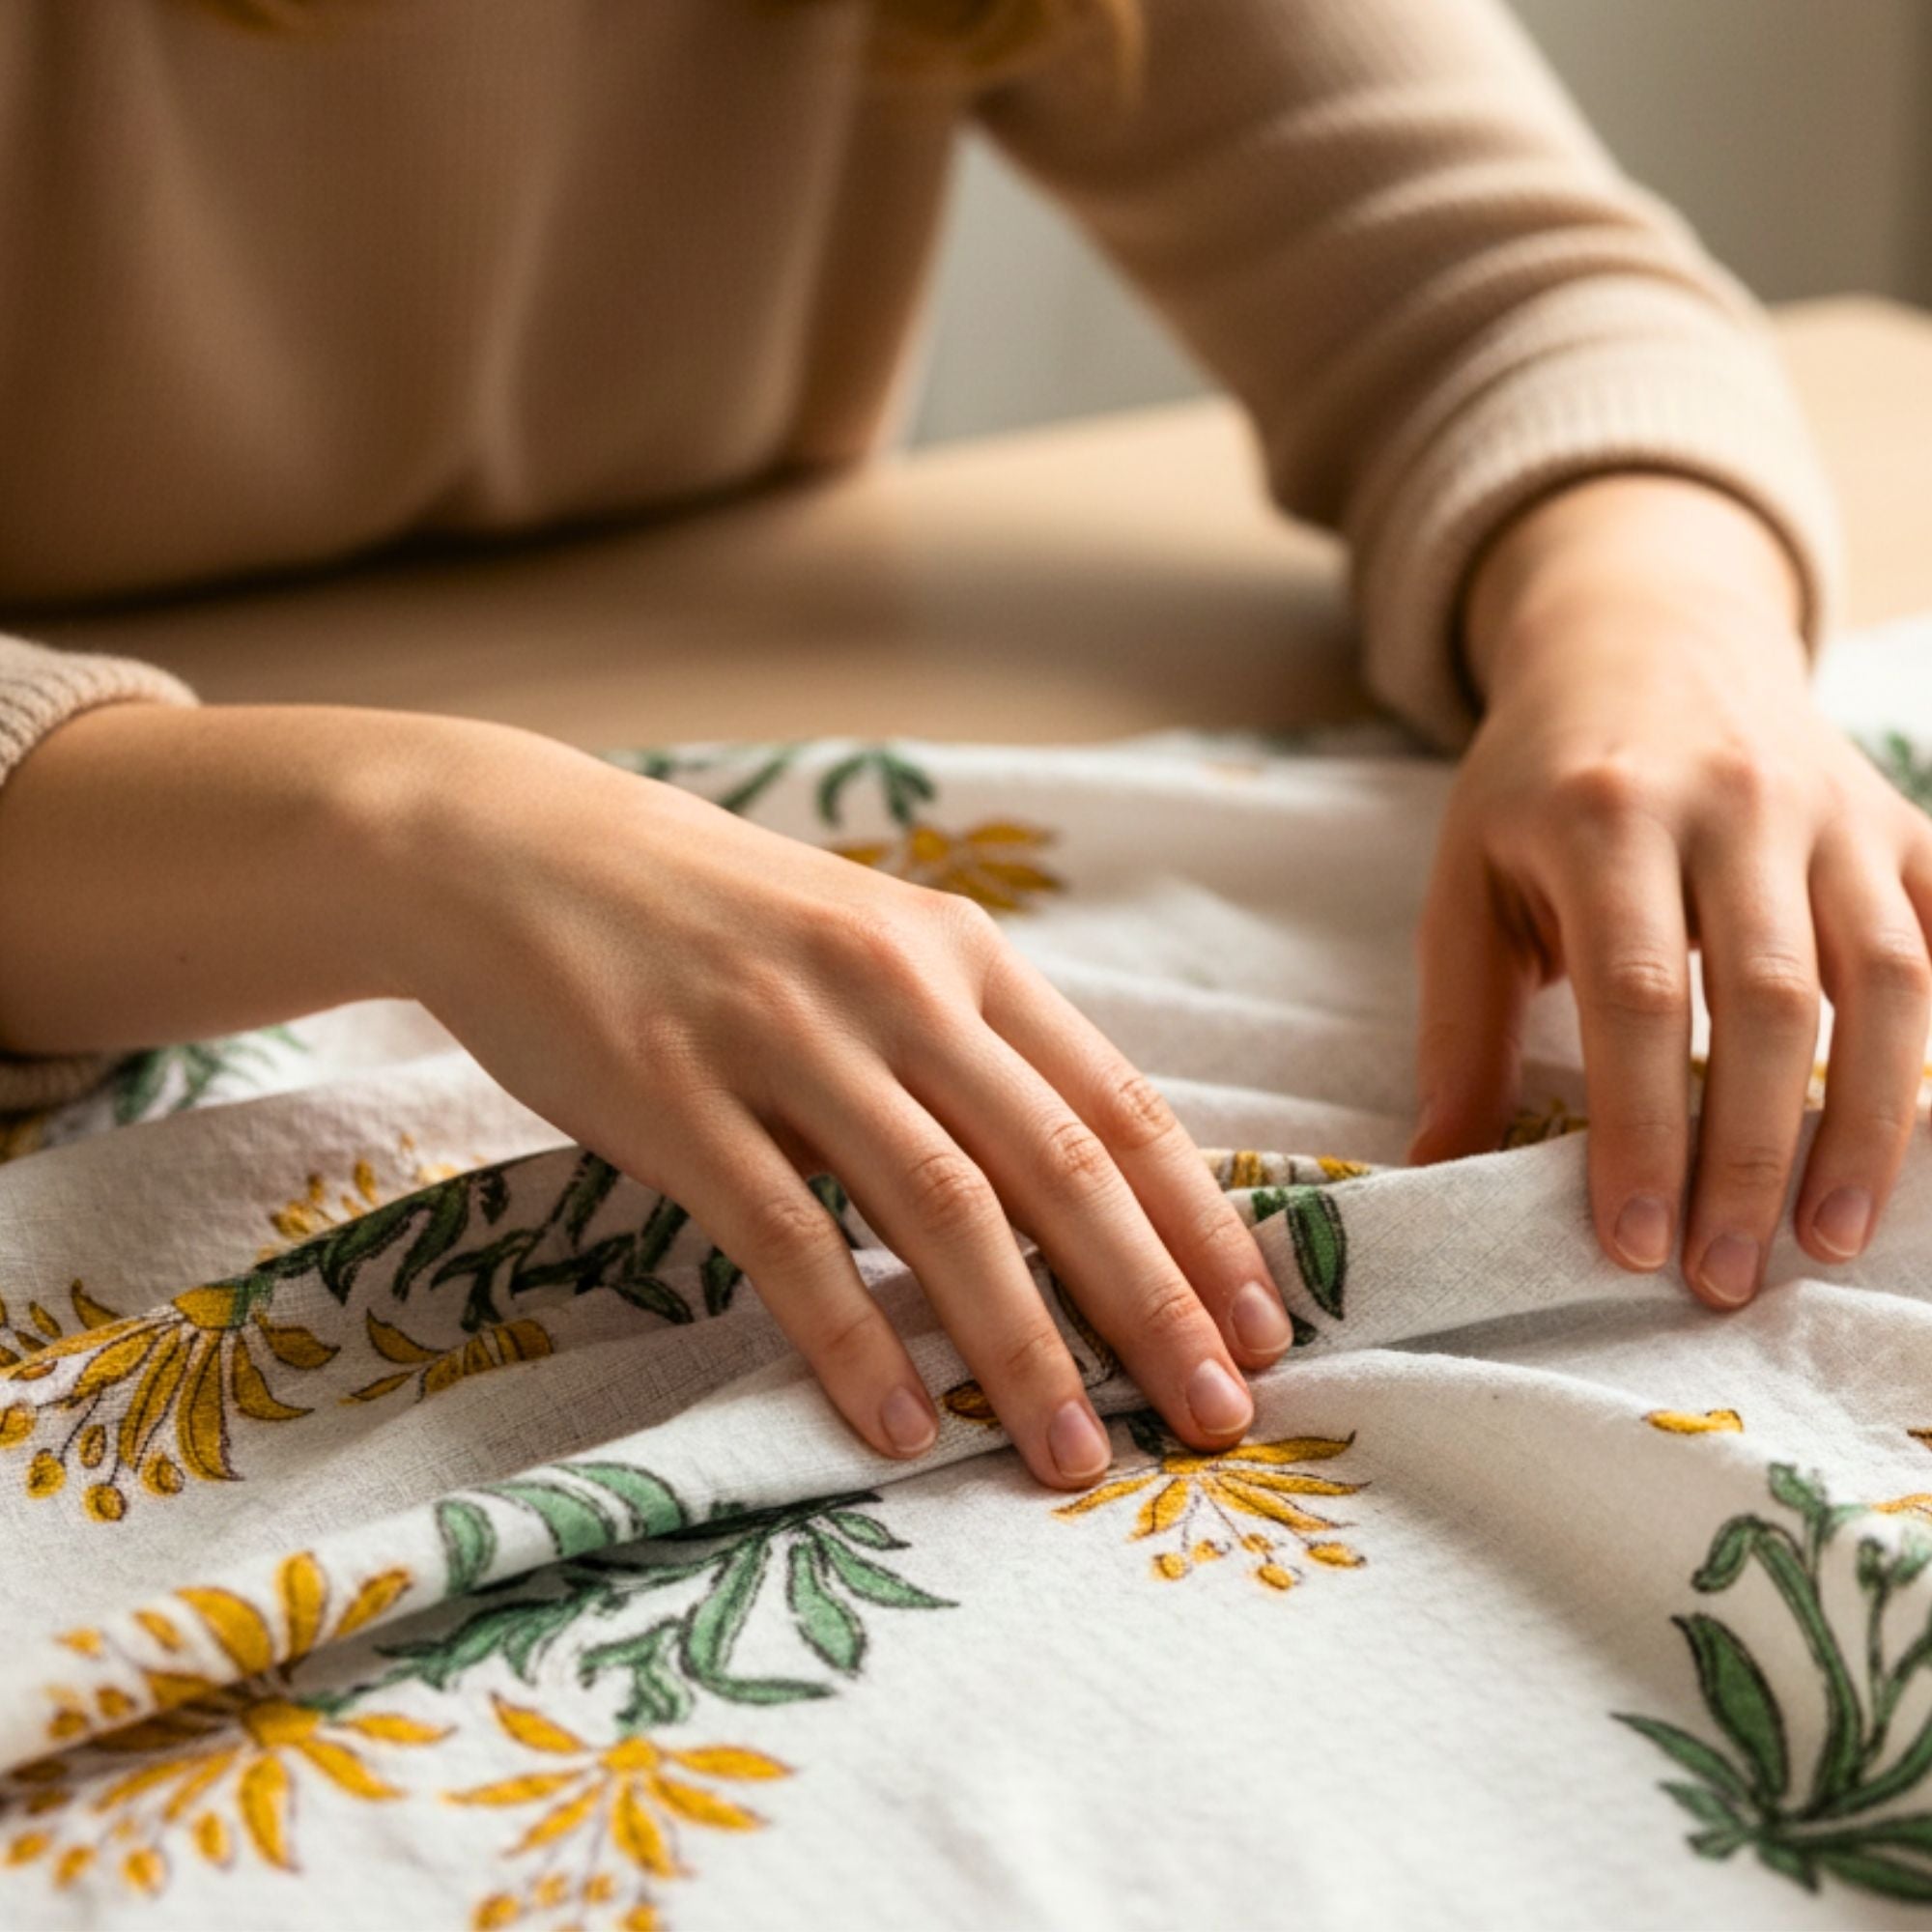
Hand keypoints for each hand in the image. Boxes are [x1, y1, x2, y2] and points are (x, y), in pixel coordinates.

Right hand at [393, 732, 1285, 1485]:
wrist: (518, 849)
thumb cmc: (710, 917)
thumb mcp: (863, 946)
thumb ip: (960, 1047)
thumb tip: (1068, 1188)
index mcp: (959, 951)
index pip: (1119, 1101)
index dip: (1202, 1222)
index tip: (1267, 1325)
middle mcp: (896, 985)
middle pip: (1058, 1164)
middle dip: (1154, 1303)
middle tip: (1219, 1417)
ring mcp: (786, 1036)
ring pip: (942, 1208)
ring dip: (1022, 1346)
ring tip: (1074, 1456)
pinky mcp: (677, 1093)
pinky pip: (790, 1235)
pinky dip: (855, 1338)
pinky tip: (899, 1426)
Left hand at [1409, 474, 1931, 1305]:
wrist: (1642, 641)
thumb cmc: (1537, 785)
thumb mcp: (1466, 881)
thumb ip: (1458, 1024)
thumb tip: (1435, 1166)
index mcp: (1604, 818)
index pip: (1634, 998)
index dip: (1641, 1129)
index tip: (1632, 1243)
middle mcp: (1733, 804)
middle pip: (1768, 1001)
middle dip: (1748, 1153)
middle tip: (1722, 1274)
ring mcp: (1834, 808)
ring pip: (1889, 977)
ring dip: (1870, 1124)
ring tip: (1830, 1239)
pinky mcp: (1902, 821)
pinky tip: (1927, 1138)